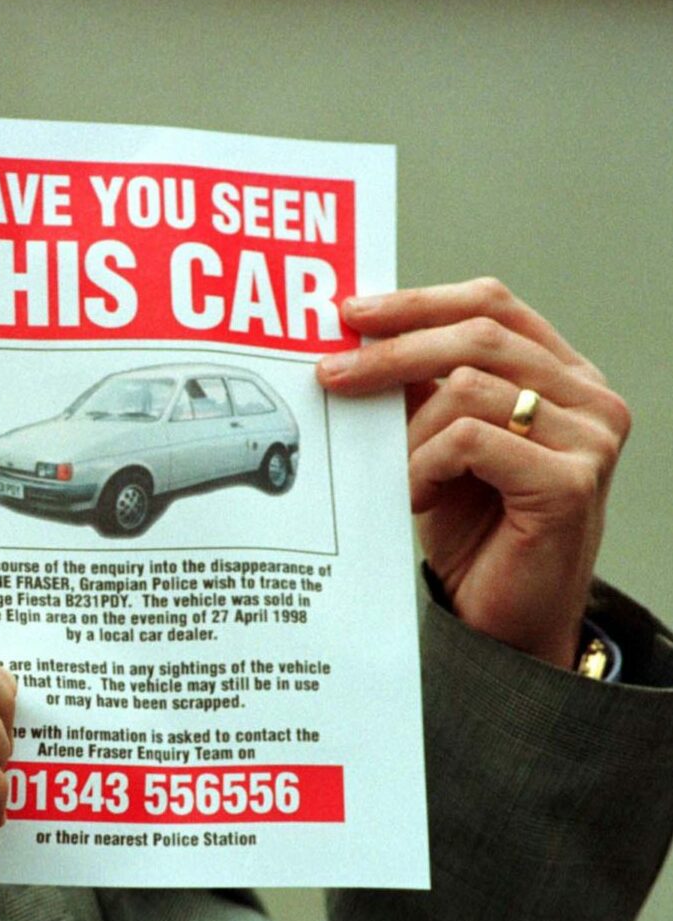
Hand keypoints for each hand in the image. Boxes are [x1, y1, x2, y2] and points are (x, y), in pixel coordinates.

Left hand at [317, 278, 630, 667]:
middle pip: (478, 334)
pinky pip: (469, 441)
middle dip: (392, 352)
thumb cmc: (472, 529)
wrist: (503, 618)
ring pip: (469, 387)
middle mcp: (589, 397)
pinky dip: (424, 466)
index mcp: (563, 373)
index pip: (492, 303)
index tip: (351, 313)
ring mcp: (589, 439)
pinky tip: (414, 498)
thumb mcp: (438, 442)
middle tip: (330, 374)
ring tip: (393, 475)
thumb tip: (358, 336)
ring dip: (408, 432)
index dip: (419, 302)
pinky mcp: (569, 483)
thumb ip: (421, 388)